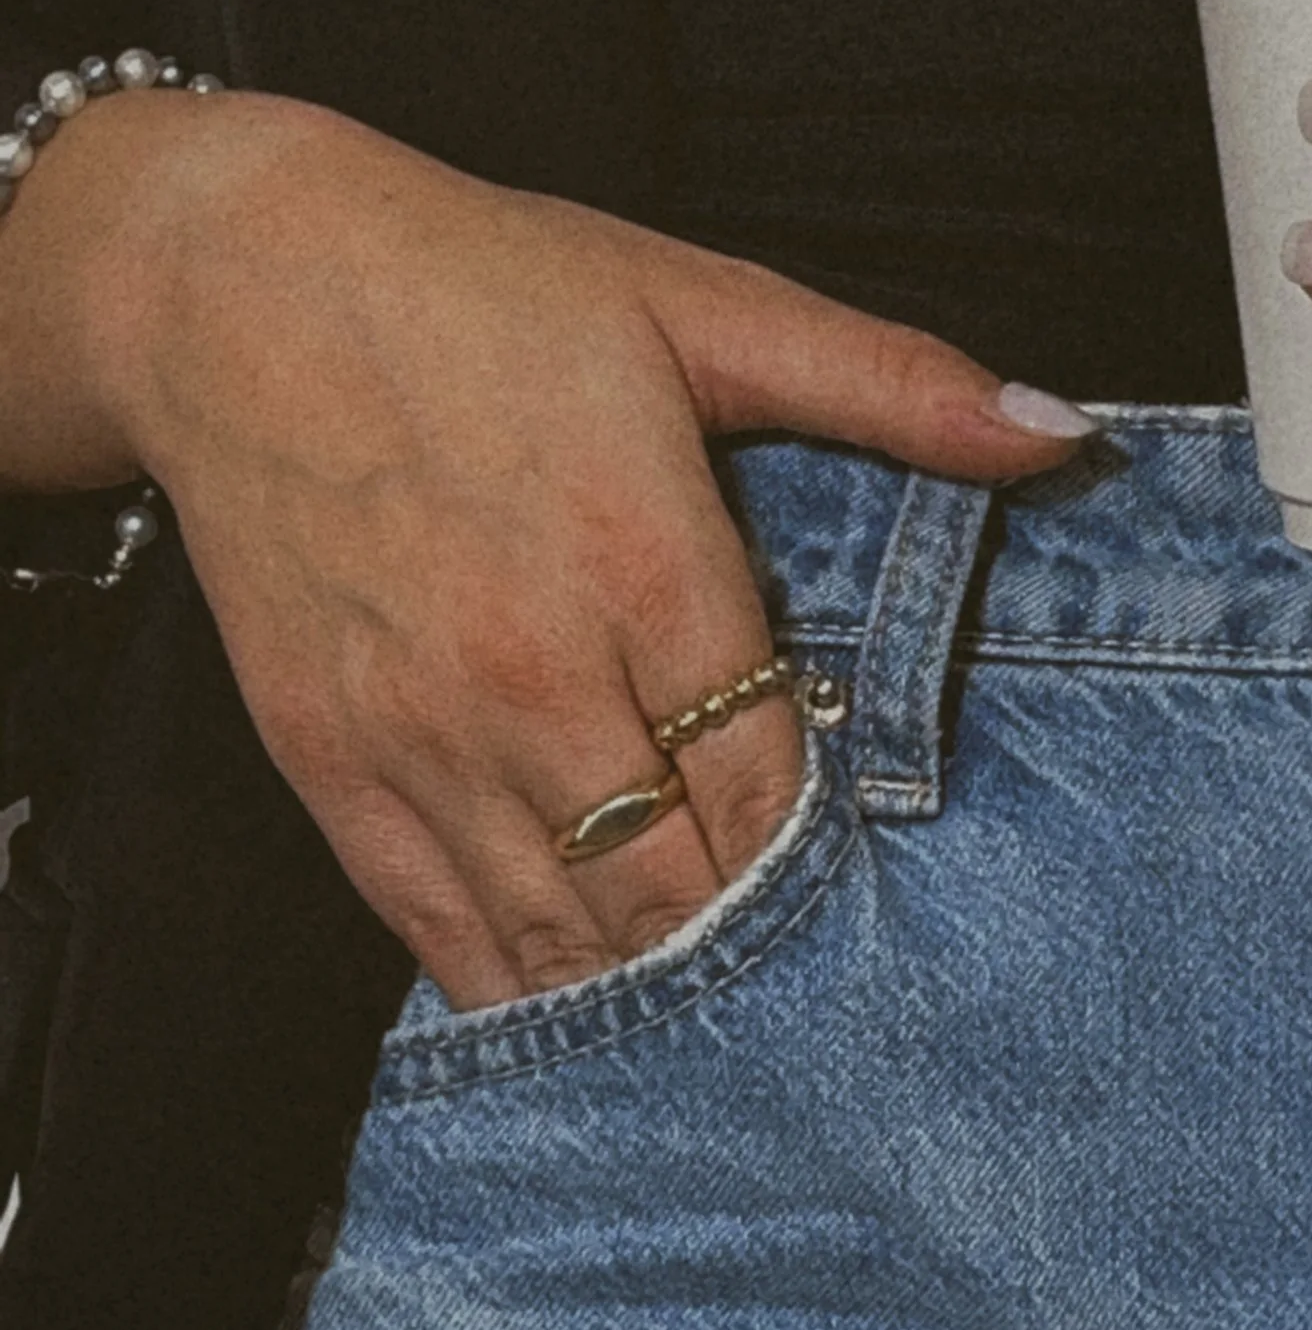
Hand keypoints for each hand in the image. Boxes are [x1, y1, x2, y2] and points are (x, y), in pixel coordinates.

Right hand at [72, 93, 1094, 1005]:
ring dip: (649, 993)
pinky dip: (515, 988)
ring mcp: (420, 730)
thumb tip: (1058, 430)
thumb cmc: (480, 286)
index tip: (880, 903)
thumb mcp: (704, 304)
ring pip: (562, 931)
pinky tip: (583, 1022)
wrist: (234, 283)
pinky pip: (436, 926)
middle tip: (831, 1007)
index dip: (829, 866)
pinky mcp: (329, 761)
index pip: (770, 787)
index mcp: (644, 563)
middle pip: (674, 885)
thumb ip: (891, 383)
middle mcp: (531, 672)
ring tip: (732, 1046)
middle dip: (753, 952)